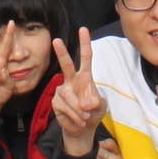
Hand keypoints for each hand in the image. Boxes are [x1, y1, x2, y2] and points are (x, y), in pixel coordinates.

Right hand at [49, 29, 104, 154]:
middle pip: (66, 65)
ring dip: (79, 109)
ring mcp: (62, 90)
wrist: (82, 128)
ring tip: (84, 117)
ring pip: (69, 96)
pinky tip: (78, 120)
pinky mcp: (56, 101)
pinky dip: (74, 115)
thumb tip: (85, 102)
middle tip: (56, 40)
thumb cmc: (93, 113)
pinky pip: (65, 106)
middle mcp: (71, 80)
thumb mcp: (101, 107)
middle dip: (62, 53)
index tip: (83, 30)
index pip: (85, 58)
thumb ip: (96, 102)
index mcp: (84, 77)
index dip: (84, 44)